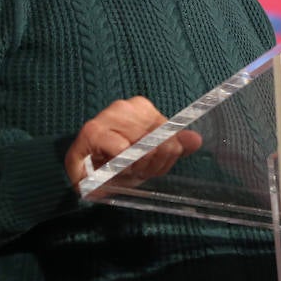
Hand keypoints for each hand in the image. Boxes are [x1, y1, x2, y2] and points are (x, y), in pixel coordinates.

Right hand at [65, 96, 202, 187]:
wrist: (84, 174)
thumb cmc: (119, 161)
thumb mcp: (151, 156)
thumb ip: (174, 146)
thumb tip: (196, 140)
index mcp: (142, 108)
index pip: (169, 132)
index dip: (166, 155)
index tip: (154, 167)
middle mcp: (125, 107)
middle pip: (157, 140)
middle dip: (151, 165)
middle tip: (138, 173)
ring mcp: (107, 116)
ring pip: (141, 147)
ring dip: (136, 169)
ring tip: (125, 173)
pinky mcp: (91, 131)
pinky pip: (121, 150)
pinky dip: (120, 167)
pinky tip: (112, 171)